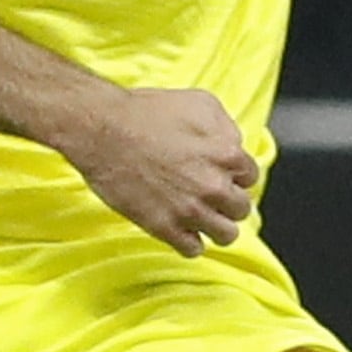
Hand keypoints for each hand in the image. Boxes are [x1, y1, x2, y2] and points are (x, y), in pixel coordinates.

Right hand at [60, 85, 257, 253]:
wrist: (102, 129)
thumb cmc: (145, 112)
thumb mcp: (199, 102)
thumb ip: (226, 126)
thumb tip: (234, 144)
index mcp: (227, 154)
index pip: (249, 178)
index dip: (234, 175)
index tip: (219, 175)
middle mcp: (213, 186)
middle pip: (241, 208)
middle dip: (227, 201)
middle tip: (208, 195)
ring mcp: (190, 210)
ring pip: (225, 235)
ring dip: (216, 226)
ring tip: (200, 218)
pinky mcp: (164, 227)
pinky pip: (194, 249)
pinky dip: (190, 242)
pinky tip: (180, 229)